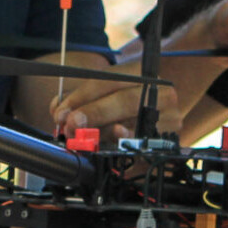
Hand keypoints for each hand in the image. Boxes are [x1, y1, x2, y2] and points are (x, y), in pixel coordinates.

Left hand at [51, 66, 189, 140]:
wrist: (166, 110)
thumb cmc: (130, 98)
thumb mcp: (109, 89)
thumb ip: (83, 97)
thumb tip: (58, 110)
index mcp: (144, 74)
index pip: (110, 80)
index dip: (82, 97)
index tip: (61, 112)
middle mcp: (161, 94)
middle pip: (125, 101)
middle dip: (93, 113)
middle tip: (71, 124)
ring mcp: (169, 119)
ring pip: (131, 128)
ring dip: (101, 136)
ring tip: (83, 140)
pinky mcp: (168, 143)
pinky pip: (139, 151)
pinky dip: (117, 153)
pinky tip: (103, 153)